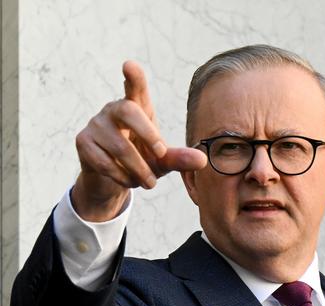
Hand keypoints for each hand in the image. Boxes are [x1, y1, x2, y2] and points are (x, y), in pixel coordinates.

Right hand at [72, 60, 206, 220]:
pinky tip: (129, 181)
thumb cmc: (141, 161)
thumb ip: (179, 158)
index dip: (134, 77)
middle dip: (147, 133)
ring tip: (149, 183)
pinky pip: (104, 161)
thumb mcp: (162, 161)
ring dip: (138, 168)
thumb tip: (203, 160)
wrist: (112, 180)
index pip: (135, 88)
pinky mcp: (83, 142)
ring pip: (119, 145)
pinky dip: (122, 176)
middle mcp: (114, 110)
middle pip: (128, 110)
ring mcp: (96, 124)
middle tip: (161, 154)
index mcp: (137, 108)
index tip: (129, 65)